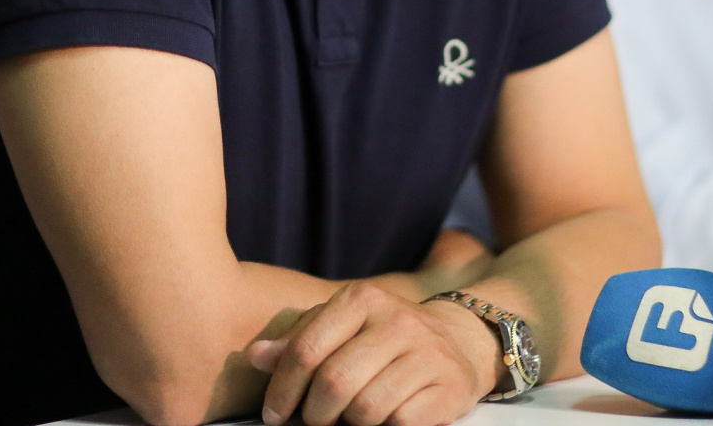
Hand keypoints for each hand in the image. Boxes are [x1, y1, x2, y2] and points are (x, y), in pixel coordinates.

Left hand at [248, 282, 499, 425]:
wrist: (457, 339)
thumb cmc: (381, 338)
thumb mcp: (340, 328)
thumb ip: (298, 342)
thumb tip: (256, 357)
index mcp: (361, 299)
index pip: (306, 350)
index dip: (282, 390)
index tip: (275, 415)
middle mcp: (396, 320)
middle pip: (334, 383)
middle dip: (315, 414)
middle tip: (316, 420)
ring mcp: (426, 352)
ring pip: (366, 408)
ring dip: (350, 425)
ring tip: (351, 418)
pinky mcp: (448, 386)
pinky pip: (400, 422)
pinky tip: (383, 419)